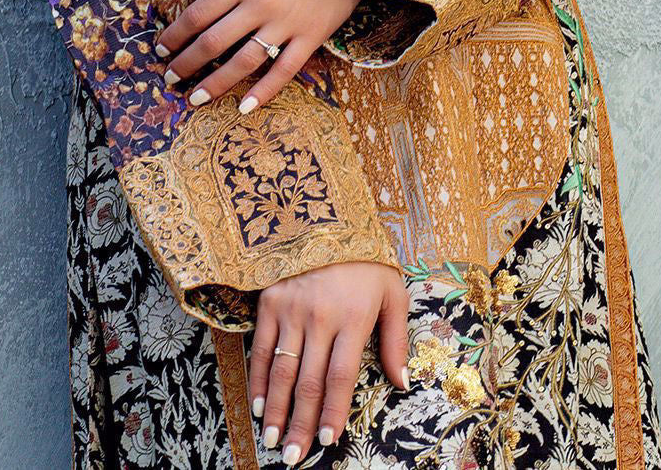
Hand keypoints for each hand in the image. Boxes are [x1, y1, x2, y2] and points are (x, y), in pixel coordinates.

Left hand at [155, 0, 362, 111]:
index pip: (198, 13)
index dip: (176, 34)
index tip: (161, 49)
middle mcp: (260, 4)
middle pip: (214, 41)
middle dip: (188, 63)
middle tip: (170, 79)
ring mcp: (286, 23)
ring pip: (244, 61)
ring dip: (217, 84)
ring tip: (197, 99)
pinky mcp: (312, 36)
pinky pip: (285, 70)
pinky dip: (264, 92)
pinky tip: (245, 108)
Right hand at [249, 261, 409, 461]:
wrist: (326, 215)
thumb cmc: (365, 259)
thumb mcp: (393, 291)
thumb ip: (397, 339)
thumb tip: (403, 383)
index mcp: (354, 317)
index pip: (341, 377)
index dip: (333, 412)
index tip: (328, 442)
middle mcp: (320, 316)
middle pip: (308, 382)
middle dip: (300, 424)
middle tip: (293, 458)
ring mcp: (291, 308)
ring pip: (281, 370)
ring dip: (275, 410)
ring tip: (272, 440)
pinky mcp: (270, 300)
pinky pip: (261, 347)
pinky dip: (258, 378)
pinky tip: (258, 403)